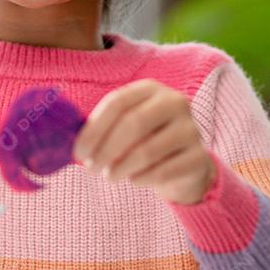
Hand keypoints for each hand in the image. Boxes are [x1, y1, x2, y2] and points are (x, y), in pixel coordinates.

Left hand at [73, 79, 216, 204]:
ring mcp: (191, 129)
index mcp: (151, 89)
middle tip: (91, 168)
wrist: (185, 165)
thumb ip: (102, 128)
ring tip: (109, 176)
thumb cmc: (145, 142)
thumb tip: (70, 140)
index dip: (94, 129)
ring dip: (120, 168)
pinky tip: (134, 180)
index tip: (78, 152)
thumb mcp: (125, 127)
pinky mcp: (199, 157)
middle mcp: (175, 102)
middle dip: (106, 150)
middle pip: (133, 124)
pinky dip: (141, 178)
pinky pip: (163, 171)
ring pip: (147, 151)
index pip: (118, 102)